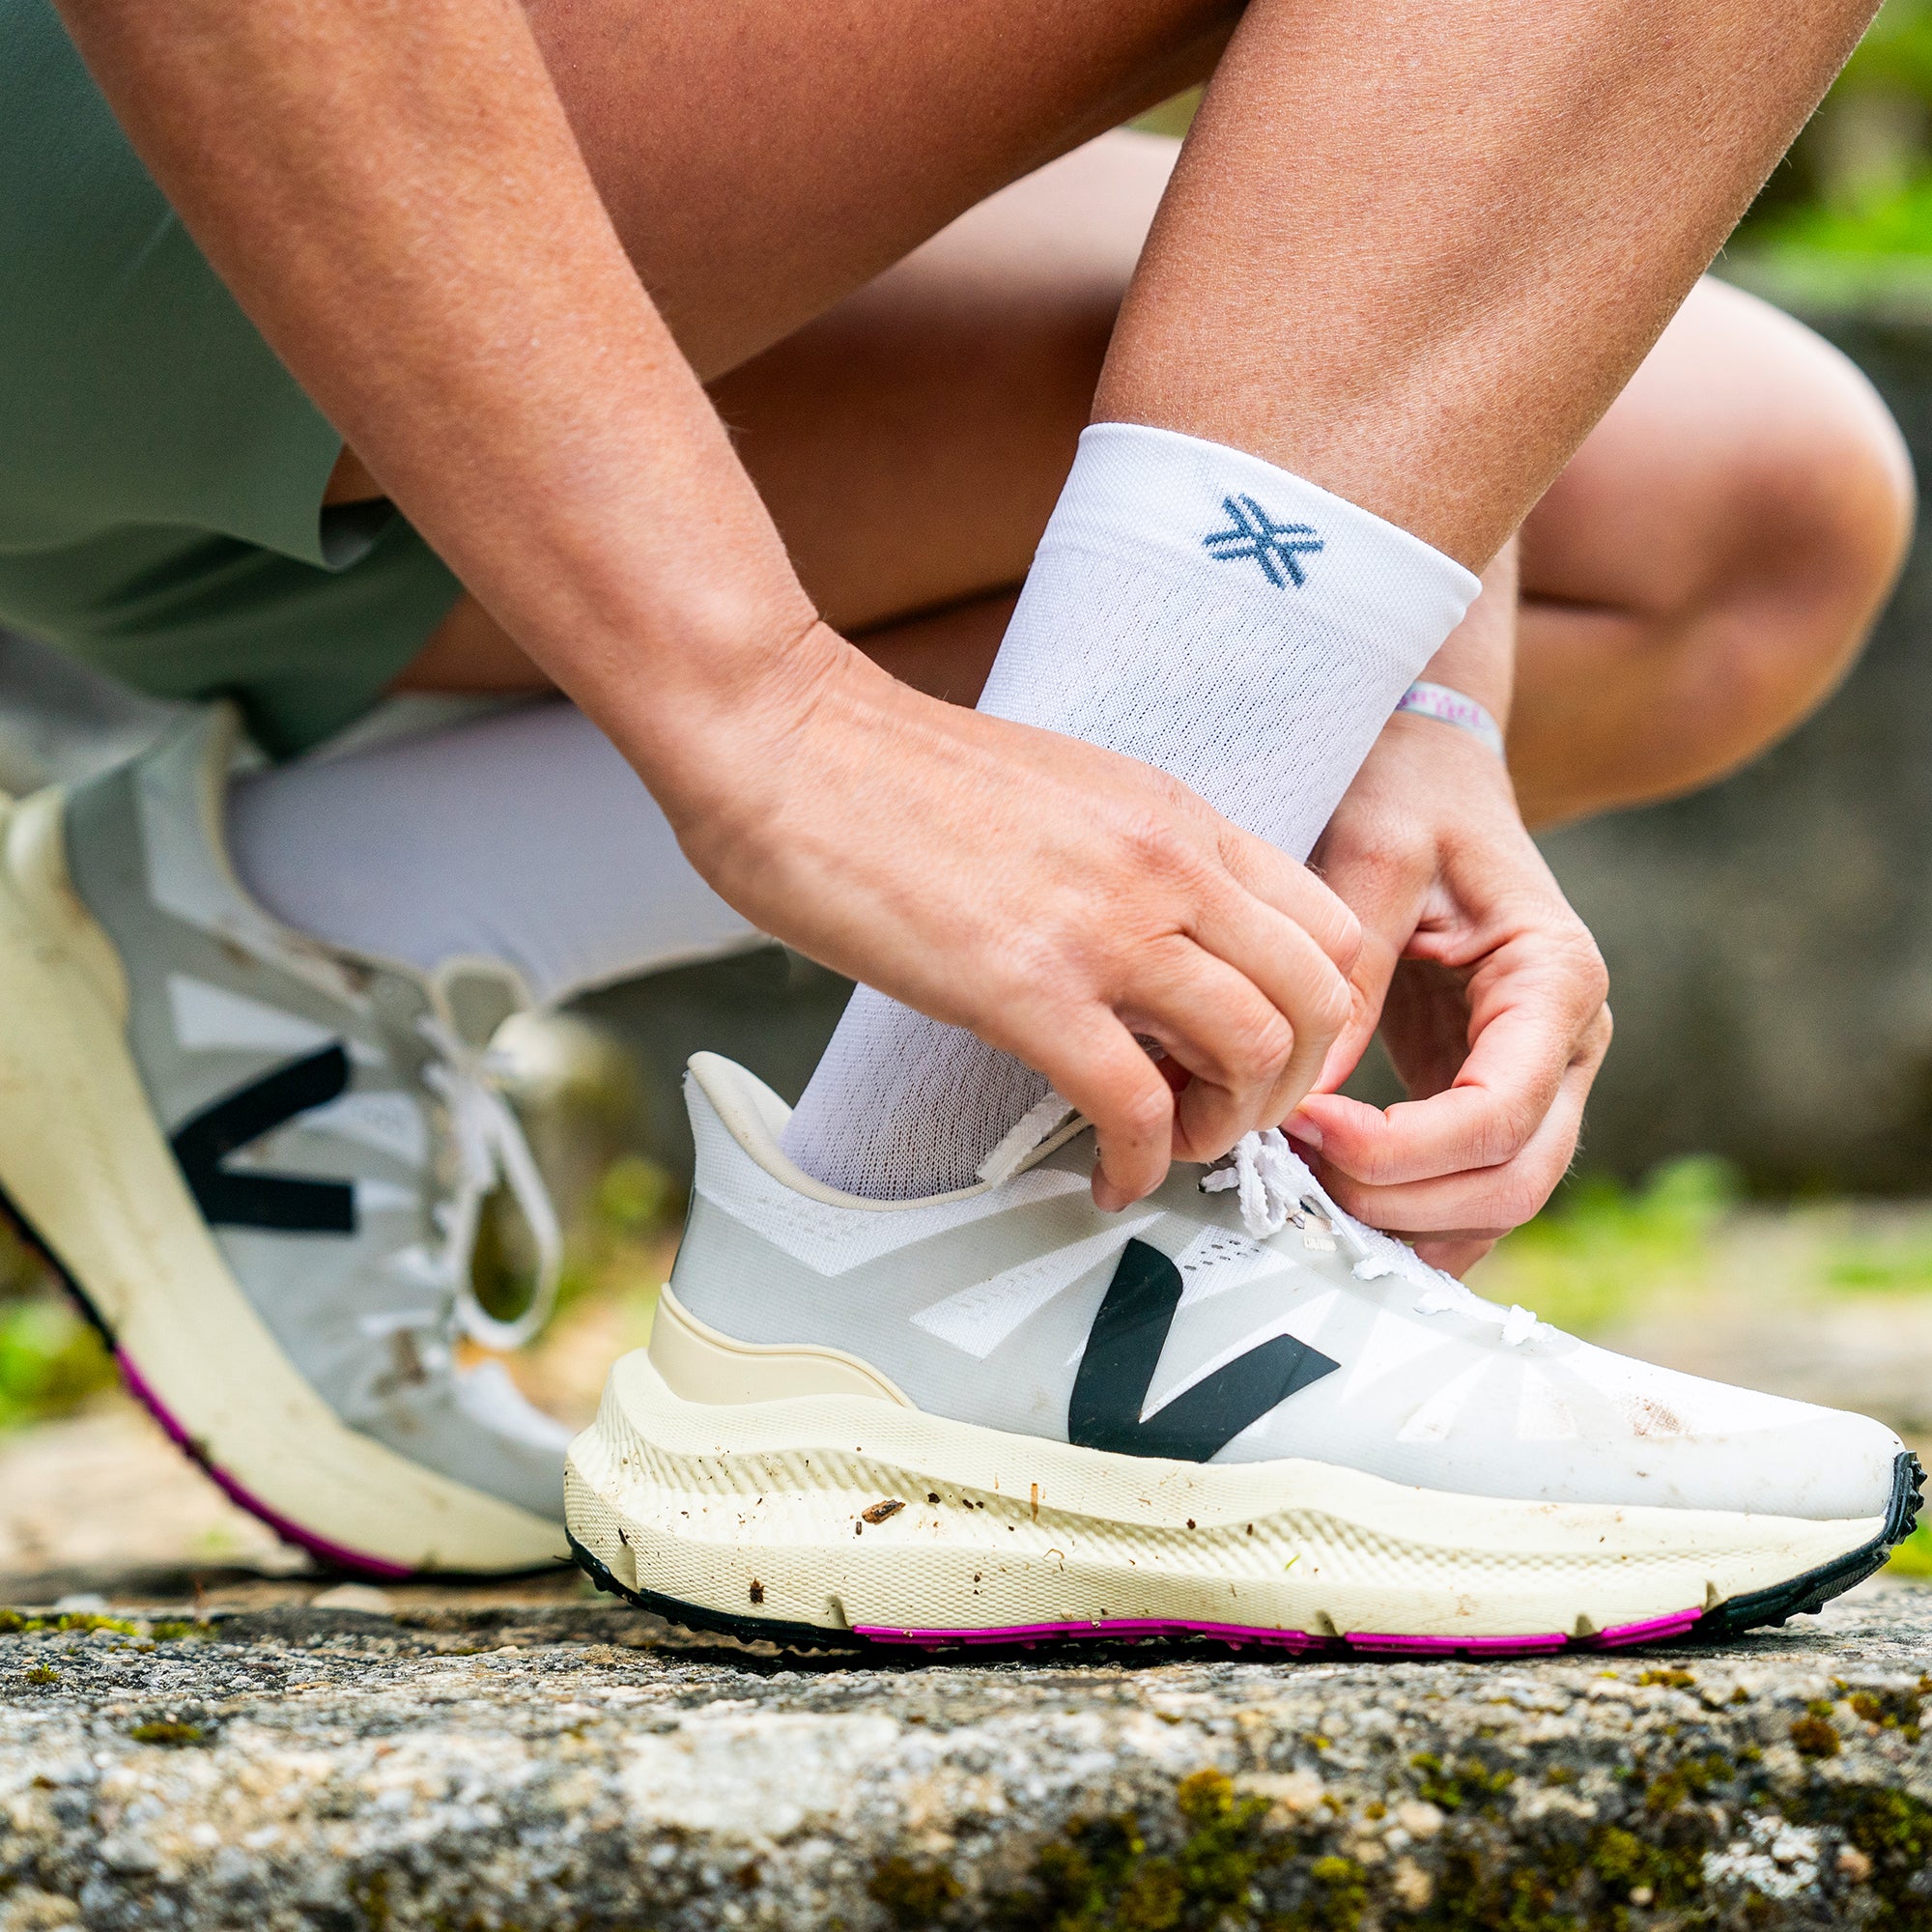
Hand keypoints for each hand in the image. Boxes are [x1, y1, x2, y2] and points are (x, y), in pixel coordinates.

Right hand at [662, 623, 1360, 1208]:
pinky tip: (1109, 1177)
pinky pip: (1135, 1105)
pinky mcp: (1027, 987)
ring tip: (1167, 1143)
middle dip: (1287, 1086)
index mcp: (1176, 816)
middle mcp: (1167, 864)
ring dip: (1225, 1128)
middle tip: (1224, 1114)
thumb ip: (1131, 863)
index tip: (1262, 1060)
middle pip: (1318, 999)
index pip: (1325, 924)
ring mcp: (1106, 924)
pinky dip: (1140, 1164)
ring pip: (1255, 1053)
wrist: (788, 740)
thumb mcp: (1063, 794)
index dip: (1316, 1017)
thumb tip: (1152, 953)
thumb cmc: (892, 772)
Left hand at [1293, 713, 1610, 1272]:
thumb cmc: (1407, 795)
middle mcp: (1567, 1042)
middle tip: (1293, 1170)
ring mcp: (1540, 1075)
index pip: (1499, 1111)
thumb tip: (1303, 1099)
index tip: (1308, 1127)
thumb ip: (1352, 973)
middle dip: (1399, 1197)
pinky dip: (1406, 1211)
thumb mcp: (1373, 852)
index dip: (1404, 1148)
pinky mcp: (1491, 1091)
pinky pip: (1468, 1184)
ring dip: (1402, 1219)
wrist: (1432, 770)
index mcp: (1554, 978)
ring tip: (1299, 1186)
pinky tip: (1326, 1196)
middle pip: (1513, 1179)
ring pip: (1497, 1200)